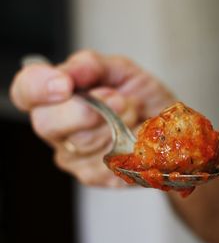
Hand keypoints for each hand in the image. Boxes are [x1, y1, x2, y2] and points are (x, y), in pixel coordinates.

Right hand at [10, 50, 175, 186]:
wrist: (169, 128)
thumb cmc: (142, 99)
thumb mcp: (122, 72)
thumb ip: (93, 66)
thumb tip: (69, 71)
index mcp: (57, 98)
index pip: (25, 92)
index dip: (37, 87)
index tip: (65, 84)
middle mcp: (58, 130)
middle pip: (48, 123)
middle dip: (87, 109)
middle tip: (118, 100)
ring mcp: (74, 157)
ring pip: (83, 142)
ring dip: (116, 125)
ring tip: (133, 116)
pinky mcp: (94, 176)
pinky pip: (105, 161)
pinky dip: (128, 146)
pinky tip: (136, 138)